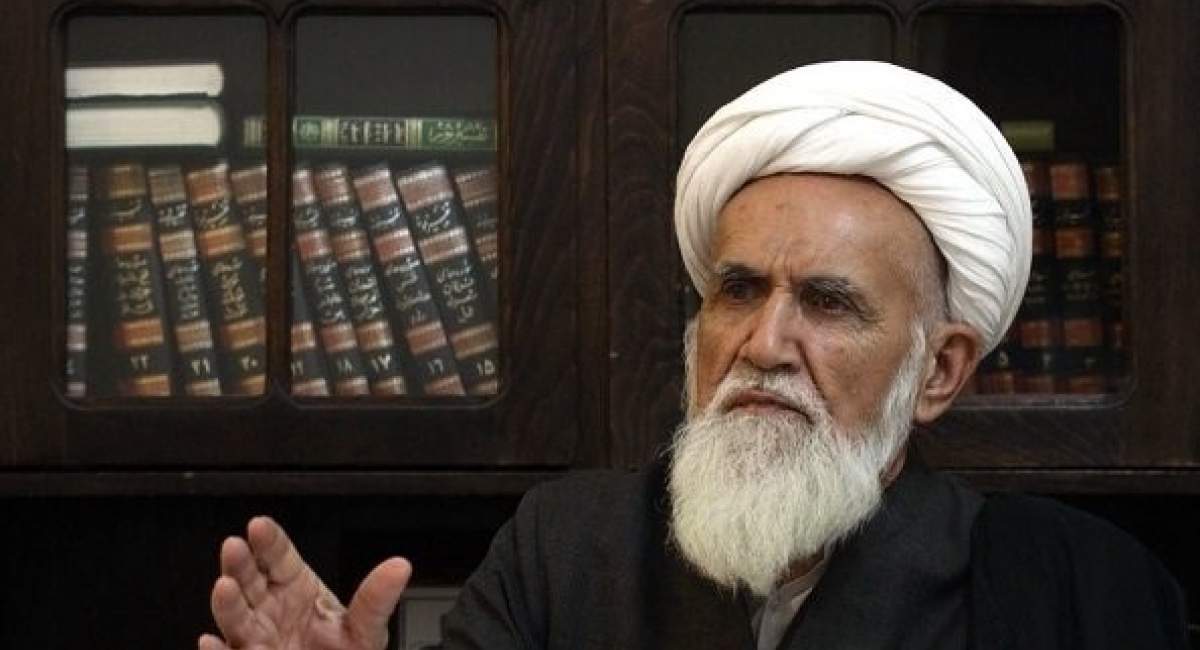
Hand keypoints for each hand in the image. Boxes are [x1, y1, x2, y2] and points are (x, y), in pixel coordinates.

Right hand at [199, 516, 411, 649]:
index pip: (278, 556)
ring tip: (225, 587)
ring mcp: (256, 638)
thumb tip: (400, 567)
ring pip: (235, 616)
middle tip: (234, 547)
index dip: (268, 540)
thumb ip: (376, 599)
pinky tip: (211, 643)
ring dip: (227, 602)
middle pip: (249, 579)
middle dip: (240, 562)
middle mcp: (270, 609)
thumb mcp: (366, 629)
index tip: (259, 526)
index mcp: (296, 588)